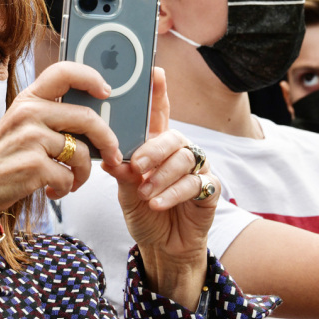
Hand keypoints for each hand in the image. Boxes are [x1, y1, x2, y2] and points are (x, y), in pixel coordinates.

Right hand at [0, 62, 121, 221]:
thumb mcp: (18, 127)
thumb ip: (47, 117)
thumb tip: (91, 122)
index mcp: (27, 100)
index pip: (63, 72)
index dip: (90, 77)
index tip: (106, 91)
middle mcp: (29, 113)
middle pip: (87, 117)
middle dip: (107, 139)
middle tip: (112, 153)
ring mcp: (31, 139)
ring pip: (82, 153)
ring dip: (83, 173)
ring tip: (71, 181)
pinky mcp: (34, 166)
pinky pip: (68, 177)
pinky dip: (65, 189)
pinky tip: (52, 191)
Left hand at [103, 68, 218, 307]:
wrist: (163, 247)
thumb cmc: (143, 212)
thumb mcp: (125, 192)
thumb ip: (121, 172)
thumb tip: (109, 157)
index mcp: (157, 146)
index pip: (159, 114)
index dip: (158, 92)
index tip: (154, 70)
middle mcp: (179, 153)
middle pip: (173, 136)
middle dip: (153, 149)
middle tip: (136, 165)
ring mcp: (197, 170)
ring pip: (184, 159)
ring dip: (161, 177)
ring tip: (144, 193)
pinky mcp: (210, 191)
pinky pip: (196, 183)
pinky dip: (173, 193)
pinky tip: (158, 203)